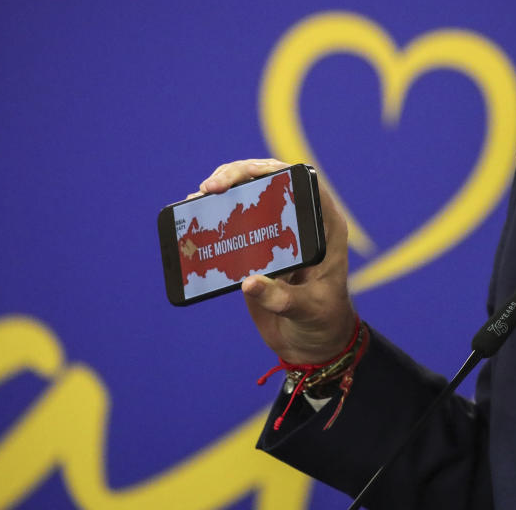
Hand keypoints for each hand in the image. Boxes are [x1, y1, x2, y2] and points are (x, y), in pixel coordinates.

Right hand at [196, 159, 356, 363]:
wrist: (311, 344)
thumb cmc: (324, 322)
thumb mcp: (309, 310)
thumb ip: (283, 298)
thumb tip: (249, 283)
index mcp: (323, 225)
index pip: (300, 182)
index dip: (272, 170)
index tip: (246, 176)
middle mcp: (298, 222)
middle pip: (267, 182)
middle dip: (236, 176)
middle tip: (210, 188)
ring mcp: (274, 233)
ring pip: (245, 198)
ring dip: (219, 195)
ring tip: (196, 200)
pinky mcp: (253, 250)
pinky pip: (231, 227)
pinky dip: (211, 221)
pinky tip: (192, 221)